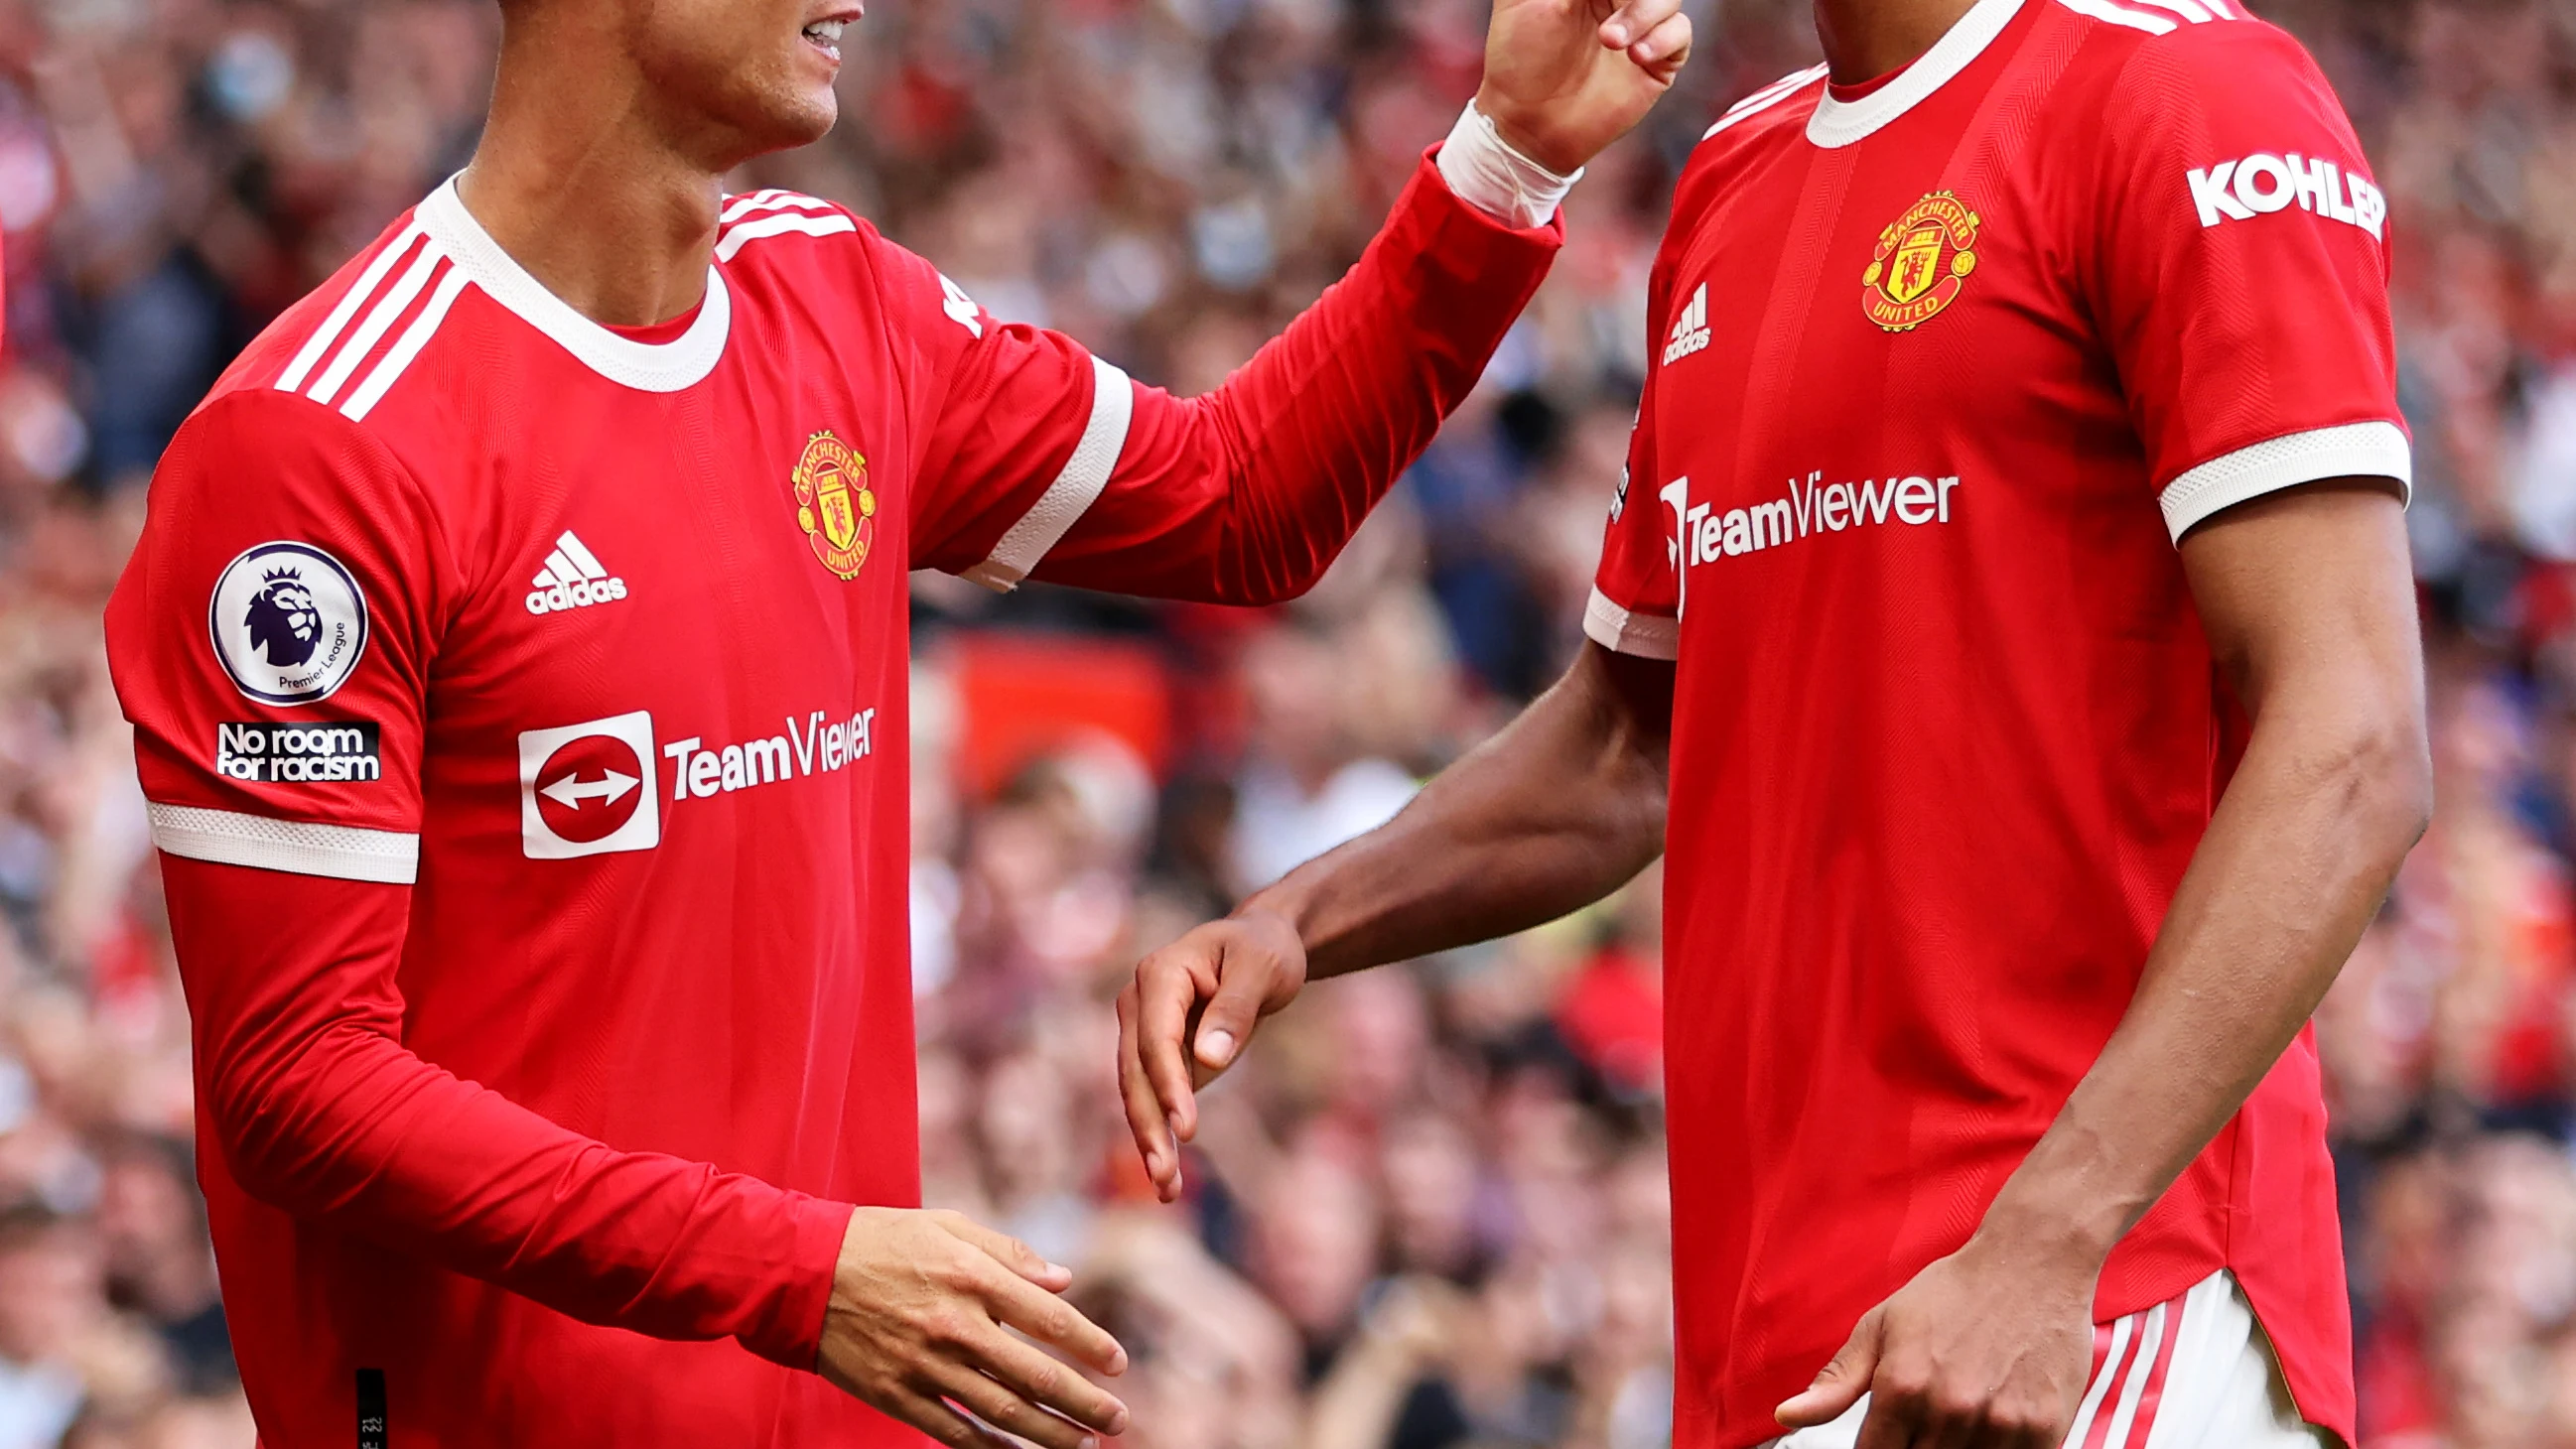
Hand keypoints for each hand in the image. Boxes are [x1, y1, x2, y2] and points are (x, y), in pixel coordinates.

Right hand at [819, 1207, 1130, 1448]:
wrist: (799, 1273)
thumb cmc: (880, 1241)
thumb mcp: (948, 1226)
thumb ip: (1010, 1253)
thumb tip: (1064, 1281)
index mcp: (973, 1277)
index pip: (1051, 1321)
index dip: (1092, 1346)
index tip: (1117, 1364)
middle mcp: (955, 1325)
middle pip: (1037, 1377)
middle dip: (1085, 1404)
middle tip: (1116, 1420)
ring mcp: (925, 1365)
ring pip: (1003, 1412)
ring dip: (1050, 1434)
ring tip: (1083, 1444)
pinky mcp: (897, 1395)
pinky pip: (954, 1432)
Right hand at [1116, 909, 1308, 1202]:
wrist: (1261, 945)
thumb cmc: (1265, 950)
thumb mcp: (1262, 968)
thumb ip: (1235, 1008)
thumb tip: (1209, 1058)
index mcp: (1160, 974)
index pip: (1156, 1038)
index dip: (1169, 1084)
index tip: (1187, 1128)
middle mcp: (1139, 1004)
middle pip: (1136, 1073)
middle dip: (1149, 1126)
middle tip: (1166, 1176)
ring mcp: (1142, 1032)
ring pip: (1137, 1094)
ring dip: (1149, 1142)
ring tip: (1168, 1190)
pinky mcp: (1157, 1058)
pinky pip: (1152, 1101)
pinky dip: (1159, 1138)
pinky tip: (1169, 1180)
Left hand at [1476, 0, 1694, 173]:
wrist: (1529, 122)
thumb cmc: (1518, 59)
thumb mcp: (1526, 0)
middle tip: (1611, 9)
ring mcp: (1640, 27)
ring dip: (1644, 13)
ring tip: (1611, 40)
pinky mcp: (1657, 61)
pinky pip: (1679, 33)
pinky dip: (1663, 39)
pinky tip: (1636, 55)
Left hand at [1773, 1235, 2096, 1448]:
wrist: (2031, 1265)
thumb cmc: (1954, 1292)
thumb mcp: (1882, 1326)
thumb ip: (1836, 1381)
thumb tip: (1786, 1416)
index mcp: (1902, 1387)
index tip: (1884, 1439)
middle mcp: (1949, 1411)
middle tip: (1922, 1422)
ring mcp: (2000, 1425)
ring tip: (1955, 1421)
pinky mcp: (2044, 1431)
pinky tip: (1988, 1429)